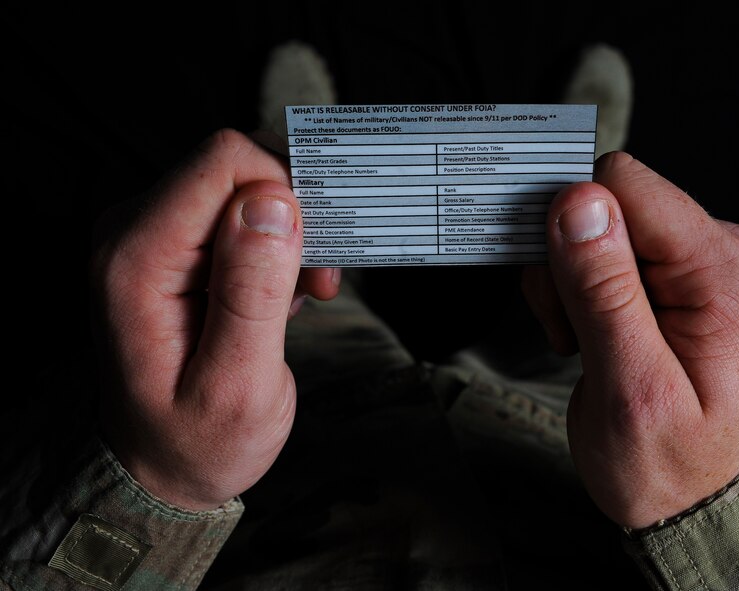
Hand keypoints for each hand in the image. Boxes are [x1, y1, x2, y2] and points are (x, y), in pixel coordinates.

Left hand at [90, 129, 339, 509]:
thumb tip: (274, 203)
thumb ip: (252, 293)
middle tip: (319, 280)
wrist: (161, 465)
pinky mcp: (174, 245)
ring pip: (243, 187)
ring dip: (291, 233)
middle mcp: (134, 232)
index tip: (317, 252)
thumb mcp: (237, 385)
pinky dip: (276, 245)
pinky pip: (239, 213)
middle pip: (235, 167)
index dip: (286, 192)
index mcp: (138, 261)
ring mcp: (153, 235)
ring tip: (305, 294)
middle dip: (294, 213)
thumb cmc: (197, 441)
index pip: (224, 163)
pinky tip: (284, 294)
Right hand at [523, 152, 738, 527]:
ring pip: (595, 225)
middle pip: (607, 202)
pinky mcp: (673, 274)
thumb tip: (577, 202)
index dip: (572, 228)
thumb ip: (604, 291)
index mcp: (722, 267)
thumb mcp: (631, 387)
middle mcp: (719, 249)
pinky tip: (587, 333)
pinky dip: (576, 289)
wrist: (693, 498)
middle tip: (572, 328)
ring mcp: (697, 261)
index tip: (562, 294)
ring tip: (581, 339)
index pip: (624, 186)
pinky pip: (603, 250)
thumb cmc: (671, 462)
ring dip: (567, 280)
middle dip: (567, 261)